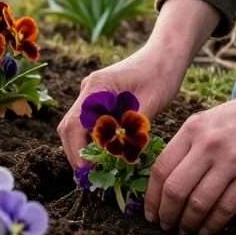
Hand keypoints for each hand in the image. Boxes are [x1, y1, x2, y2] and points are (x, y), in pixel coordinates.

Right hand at [57, 44, 183, 168]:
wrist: (166, 53)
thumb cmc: (161, 75)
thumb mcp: (150, 104)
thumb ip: (131, 130)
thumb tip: (118, 159)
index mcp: (95, 89)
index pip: (74, 125)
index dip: (77, 152)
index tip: (88, 174)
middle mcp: (88, 91)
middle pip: (69, 128)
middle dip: (77, 156)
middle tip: (92, 181)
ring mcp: (92, 95)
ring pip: (77, 128)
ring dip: (85, 150)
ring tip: (100, 174)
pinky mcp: (100, 100)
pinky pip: (90, 125)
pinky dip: (95, 142)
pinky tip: (109, 157)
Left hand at [144, 38, 235, 234]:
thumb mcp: (211, 119)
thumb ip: (191, 143)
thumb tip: (168, 179)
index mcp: (193, 127)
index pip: (161, 168)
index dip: (151, 196)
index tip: (149, 212)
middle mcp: (208, 143)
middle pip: (174, 189)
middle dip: (166, 214)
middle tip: (165, 226)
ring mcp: (232, 160)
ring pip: (199, 202)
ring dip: (188, 223)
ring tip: (185, 231)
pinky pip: (226, 207)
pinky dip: (213, 224)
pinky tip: (208, 230)